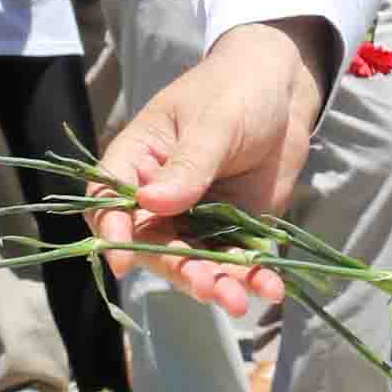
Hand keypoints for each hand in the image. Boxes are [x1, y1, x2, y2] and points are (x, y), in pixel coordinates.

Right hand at [90, 21, 325, 313]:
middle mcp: (158, 198)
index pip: (109, 202)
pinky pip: (236, 260)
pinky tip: (271, 289)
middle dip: (178, 268)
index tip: (122, 261)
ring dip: (215, 283)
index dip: (112, 233)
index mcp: (137, 160)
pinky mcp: (232, 229)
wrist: (282, 90)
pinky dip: (252, 277)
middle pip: (153, 243)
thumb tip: (152, 202)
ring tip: (238, 301)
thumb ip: (188, 164)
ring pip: (195, 260)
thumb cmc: (235, 90)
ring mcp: (195, 217)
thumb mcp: (214, 122)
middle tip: (206, 286)